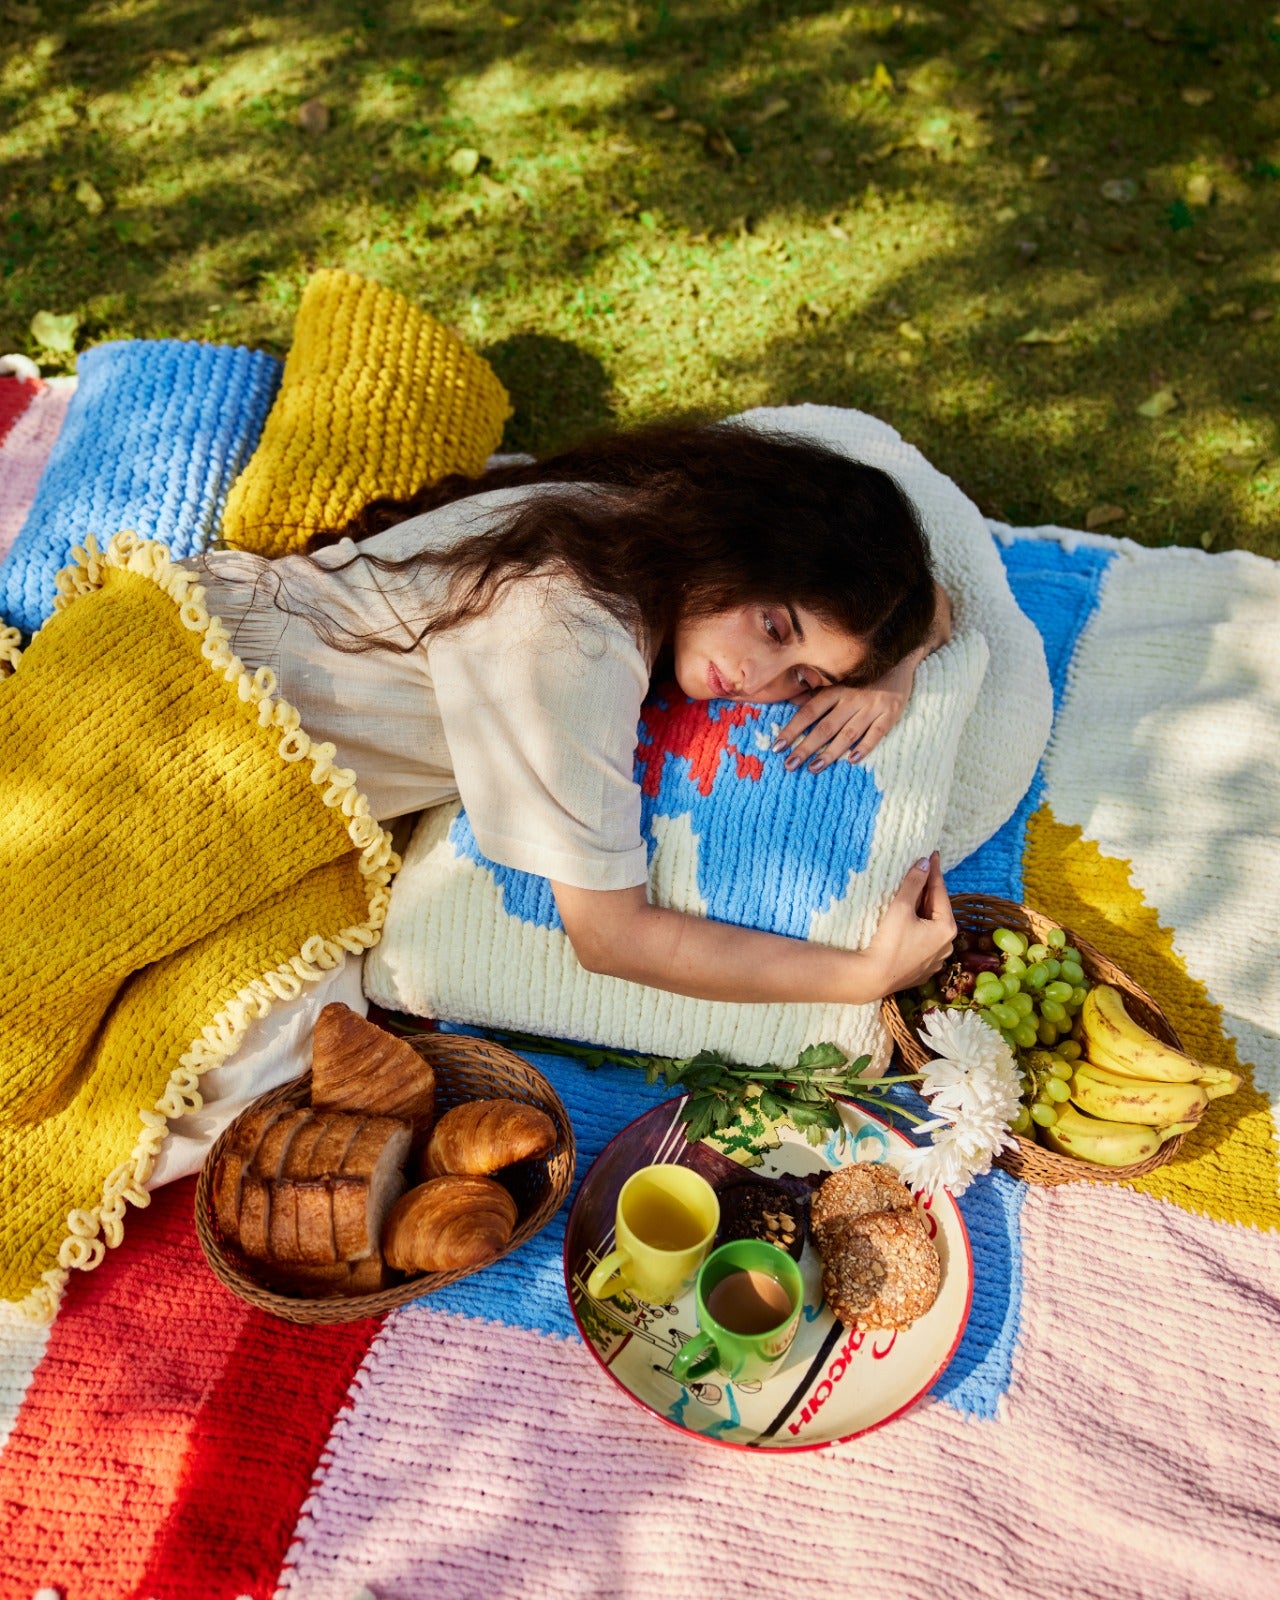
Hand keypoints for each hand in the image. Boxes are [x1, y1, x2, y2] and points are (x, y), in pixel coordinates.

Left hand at [774, 658, 915, 772]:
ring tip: (813, 768)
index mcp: (835, 688)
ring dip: (830, 753)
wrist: (899, 656)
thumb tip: (791, 702)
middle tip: (789, 765)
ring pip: (848, 733)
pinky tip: (852, 760)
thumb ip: (816, 690)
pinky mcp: (890, 713)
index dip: (792, 729)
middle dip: (805, 747)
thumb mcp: (839, 677)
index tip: (777, 746)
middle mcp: (852, 698)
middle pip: (825, 727)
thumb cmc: (863, 671)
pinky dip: (865, 746)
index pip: (809, 712)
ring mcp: (872, 706)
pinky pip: (877, 732)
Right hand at [862, 853, 955, 996]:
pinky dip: (918, 929)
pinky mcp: (923, 969)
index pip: (940, 892)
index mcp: (946, 928)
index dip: (934, 871)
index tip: (932, 854)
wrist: (873, 978)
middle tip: (921, 872)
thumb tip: (924, 862)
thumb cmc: (889, 942)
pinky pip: (924, 942)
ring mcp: (936, 959)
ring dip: (923, 911)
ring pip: (931, 927)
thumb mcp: (901, 908)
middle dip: (928, 891)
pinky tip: (908, 923)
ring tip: (913, 895)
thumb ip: (914, 883)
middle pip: (937, 910)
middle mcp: (947, 945)